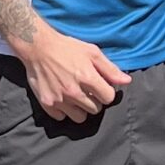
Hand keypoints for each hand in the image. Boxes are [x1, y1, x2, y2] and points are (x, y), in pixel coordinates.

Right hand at [16, 21, 132, 121]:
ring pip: (80, 117)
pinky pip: (62, 117)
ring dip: (81, 109)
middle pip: (95, 109)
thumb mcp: (92, 53)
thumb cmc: (67, 48)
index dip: (107, 92)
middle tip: (88, 91)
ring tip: (76, 96)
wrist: (38, 47)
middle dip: (95, 101)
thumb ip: (110, 69)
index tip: (101, 87)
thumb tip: (127, 81)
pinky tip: (63, 98)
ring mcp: (59, 99)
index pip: (108, 98)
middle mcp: (74, 91)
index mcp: (87, 77)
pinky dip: (64, 111)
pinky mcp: (46, 103)